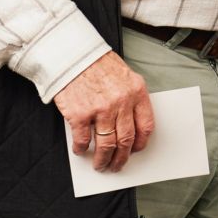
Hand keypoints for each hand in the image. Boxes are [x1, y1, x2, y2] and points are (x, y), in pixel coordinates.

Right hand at [54, 54, 154, 173]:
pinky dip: (81, 149)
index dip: (140, 143)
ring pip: (107, 145)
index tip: (134, 150)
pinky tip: (80, 150)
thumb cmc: (95, 62)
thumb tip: (129, 125)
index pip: (146, 126)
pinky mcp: (80, 114)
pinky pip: (83, 140)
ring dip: (103, 159)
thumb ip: (130, 97)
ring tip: (100, 164)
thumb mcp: (123, 75)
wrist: (71, 53)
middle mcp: (121, 102)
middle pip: (126, 140)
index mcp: (136, 91)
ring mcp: (101, 109)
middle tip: (116, 164)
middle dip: (121, 158)